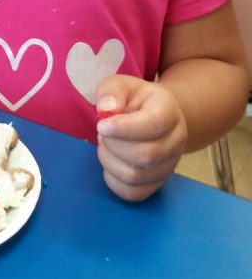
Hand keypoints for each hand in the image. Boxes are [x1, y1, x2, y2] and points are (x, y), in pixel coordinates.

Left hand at [95, 75, 187, 201]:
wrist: (155, 116)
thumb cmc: (135, 100)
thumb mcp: (122, 85)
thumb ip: (112, 91)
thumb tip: (106, 109)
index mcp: (169, 111)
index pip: (153, 125)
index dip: (124, 128)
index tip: (101, 125)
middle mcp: (176, 140)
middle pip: (145, 155)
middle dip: (114, 145)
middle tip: (102, 132)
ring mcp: (169, 165)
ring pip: (136, 177)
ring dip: (110, 161)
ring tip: (106, 145)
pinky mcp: (157, 183)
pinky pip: (132, 193)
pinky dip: (113, 179)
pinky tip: (111, 161)